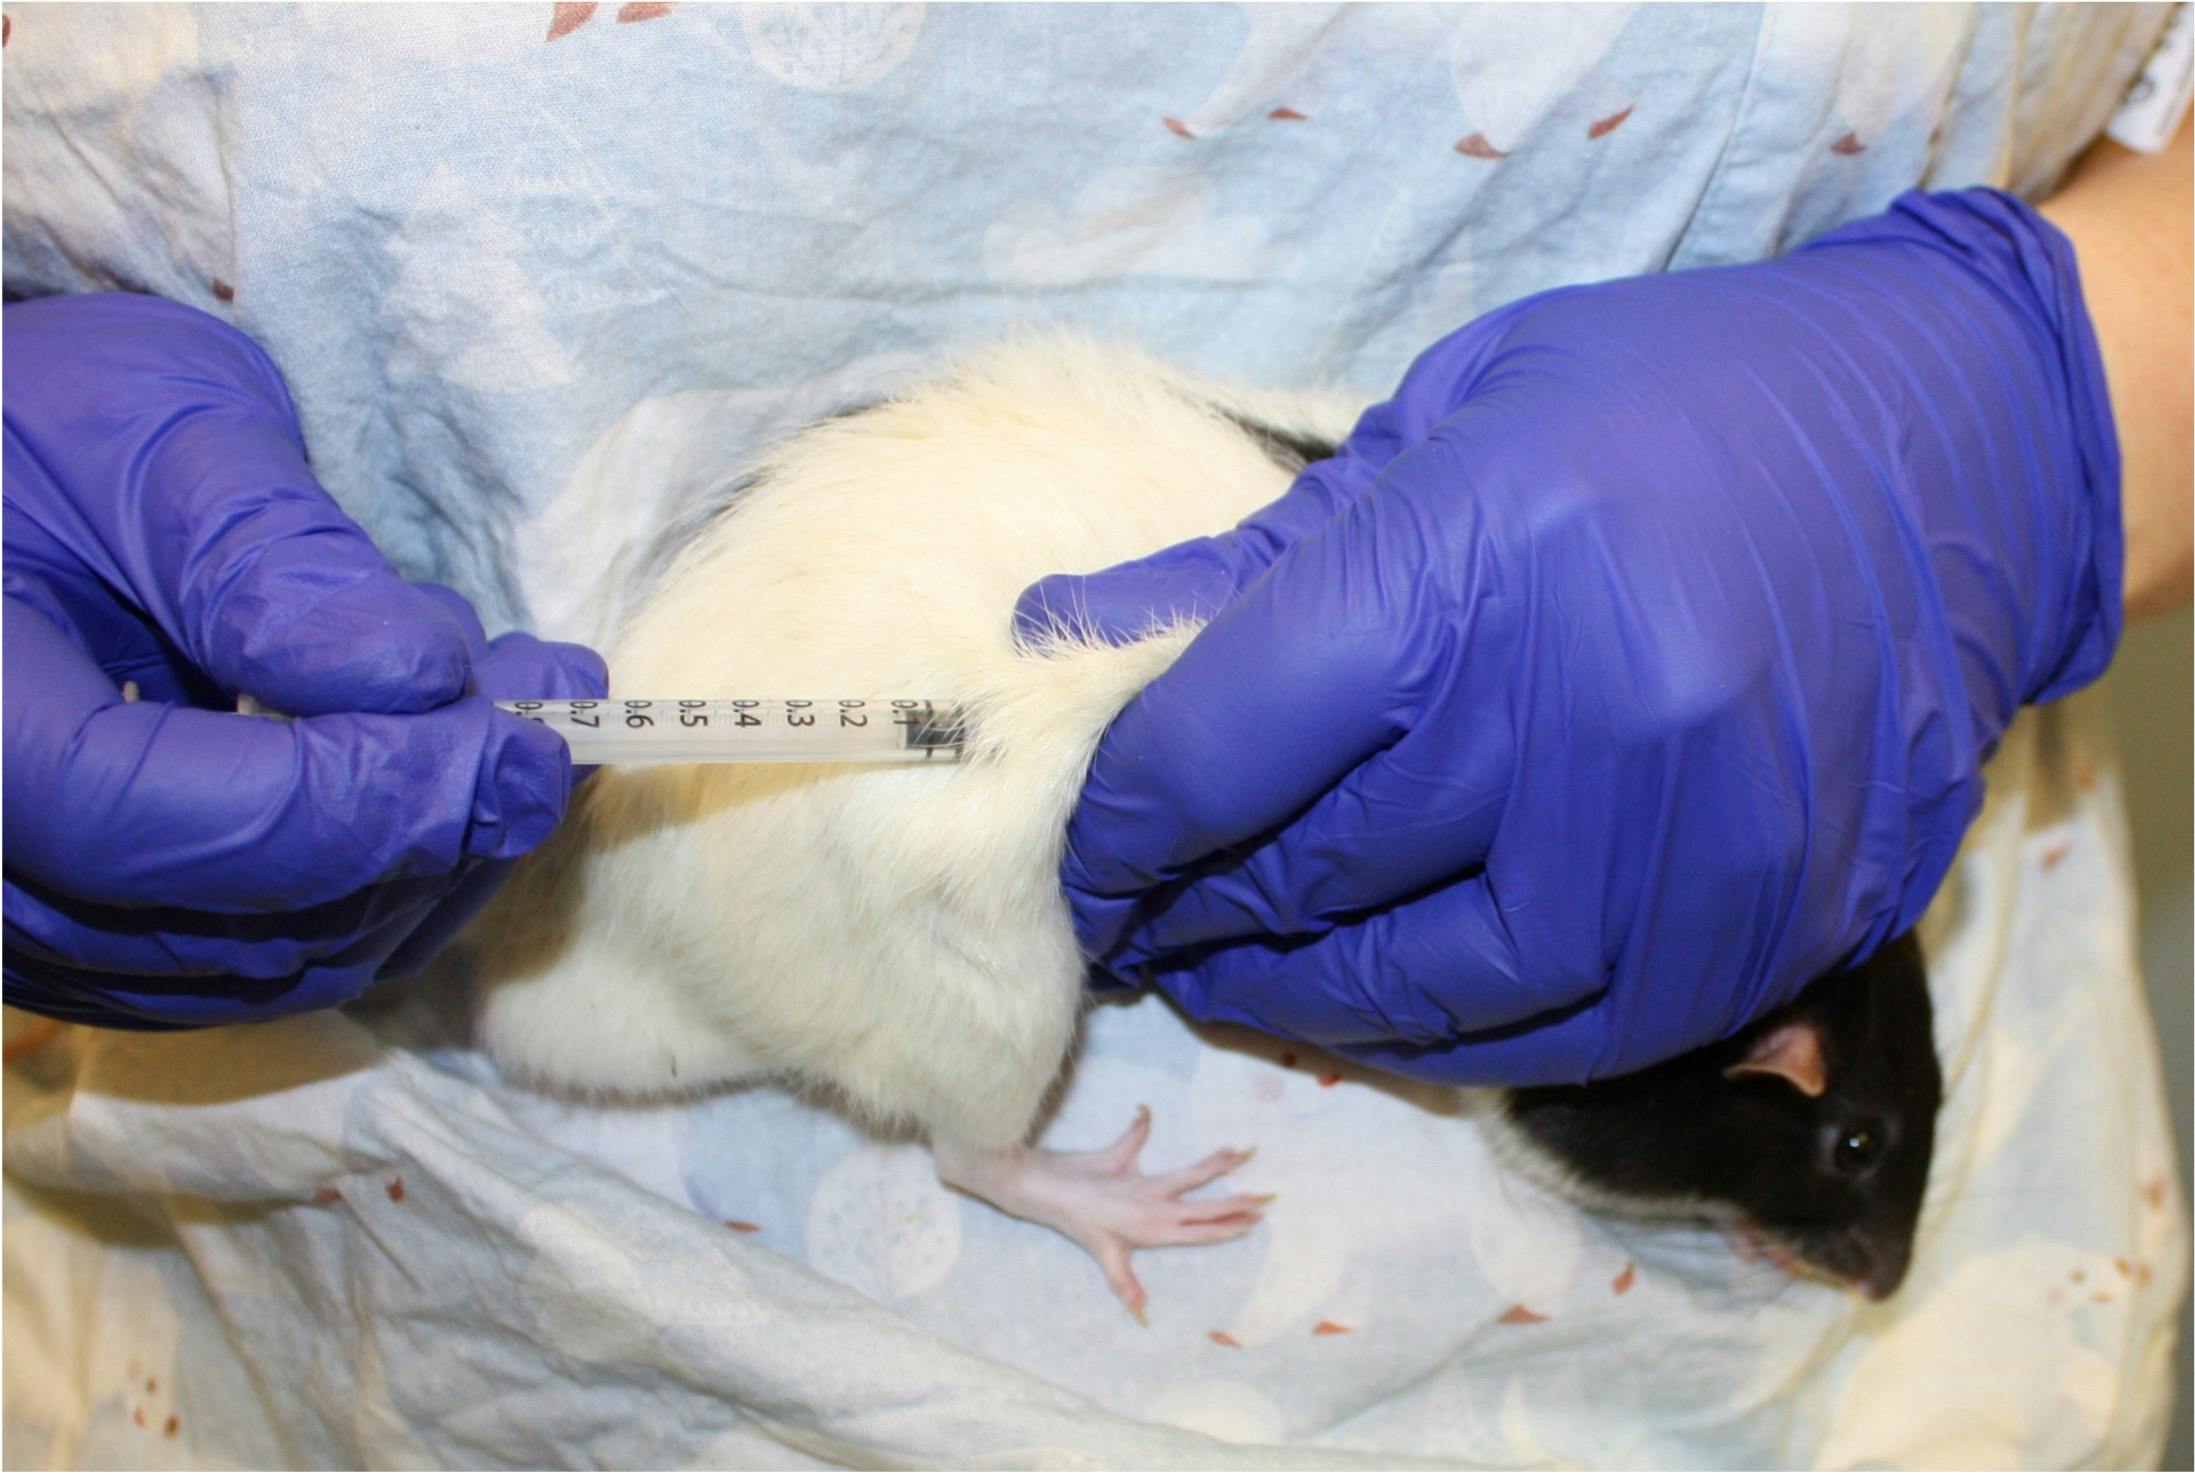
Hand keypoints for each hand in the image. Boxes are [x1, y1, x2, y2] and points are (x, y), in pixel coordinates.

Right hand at [3, 294, 606, 1026]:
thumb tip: (419, 680)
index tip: (517, 741)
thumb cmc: (41, 425)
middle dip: (433, 820)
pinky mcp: (116, 937)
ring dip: (436, 849)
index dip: (360, 797)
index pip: (163, 824)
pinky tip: (450, 759)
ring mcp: (45, 927)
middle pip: (246, 919)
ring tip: (518, 710)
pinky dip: (391, 870)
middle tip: (557, 708)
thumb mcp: (147, 434)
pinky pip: (279, 952)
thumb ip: (269, 562)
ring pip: (288, 959)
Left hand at [1019, 189, 2120, 1084]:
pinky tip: (1388, 997)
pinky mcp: (1776, 915)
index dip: (1124, 817)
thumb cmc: (1665, 401)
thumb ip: (1255, 560)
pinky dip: (1455, 1031)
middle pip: (1320, 867)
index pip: (1232, 739)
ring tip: (1234, 974)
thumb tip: (1065, 641)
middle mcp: (1591, 706)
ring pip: (1437, 989)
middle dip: (1194, 908)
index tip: (1083, 847)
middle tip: (1137, 918)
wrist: (1949, 445)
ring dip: (1303, 1000)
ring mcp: (1696, 832)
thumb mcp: (1440, 423)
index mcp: (1484, 550)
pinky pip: (1575, 1030)